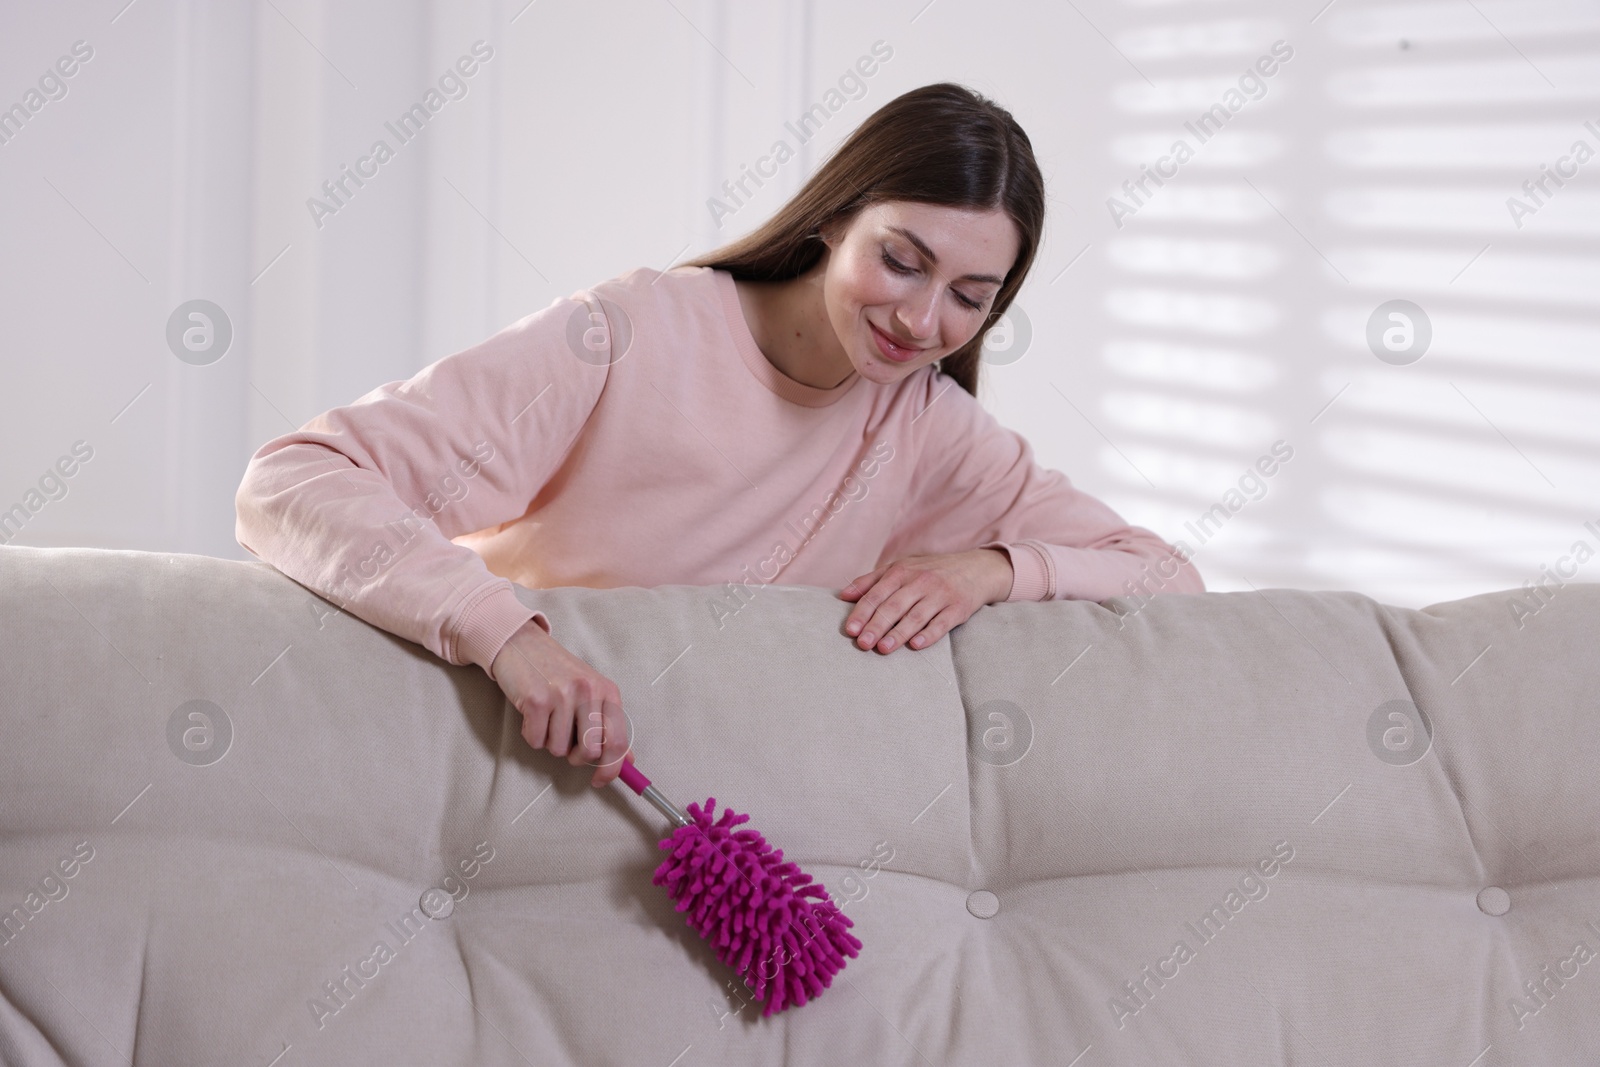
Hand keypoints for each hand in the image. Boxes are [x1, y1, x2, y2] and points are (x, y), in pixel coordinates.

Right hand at [489, 619, 634, 786]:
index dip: (611, 768)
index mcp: (607, 690)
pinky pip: (536, 741)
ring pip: (558, 750)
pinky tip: (533, 714)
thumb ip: (608, 725)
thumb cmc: (557, 672)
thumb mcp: (590, 692)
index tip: (600, 780)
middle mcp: (588, 690)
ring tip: (548, 717)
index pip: (617, 740)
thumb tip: (627, 760)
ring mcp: (562, 694)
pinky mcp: (536, 700)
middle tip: (566, 740)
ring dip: (550, 741)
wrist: (521, 644)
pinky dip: (532, 734)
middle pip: (590, 751)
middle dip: (575, 755)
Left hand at [835, 548, 1012, 653]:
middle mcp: (921, 581)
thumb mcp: (901, 567)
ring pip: (916, 616)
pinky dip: (929, 634)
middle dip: (877, 625)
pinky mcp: (958, 608)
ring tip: (883, 649)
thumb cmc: (930, 571)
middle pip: (894, 606)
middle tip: (863, 644)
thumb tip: (843, 595)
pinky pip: (942, 623)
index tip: (850, 630)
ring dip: (899, 633)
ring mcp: (941, 594)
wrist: (976, 569)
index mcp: (903, 571)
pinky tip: (916, 645)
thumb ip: (871, 580)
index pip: (877, 593)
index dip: (862, 612)